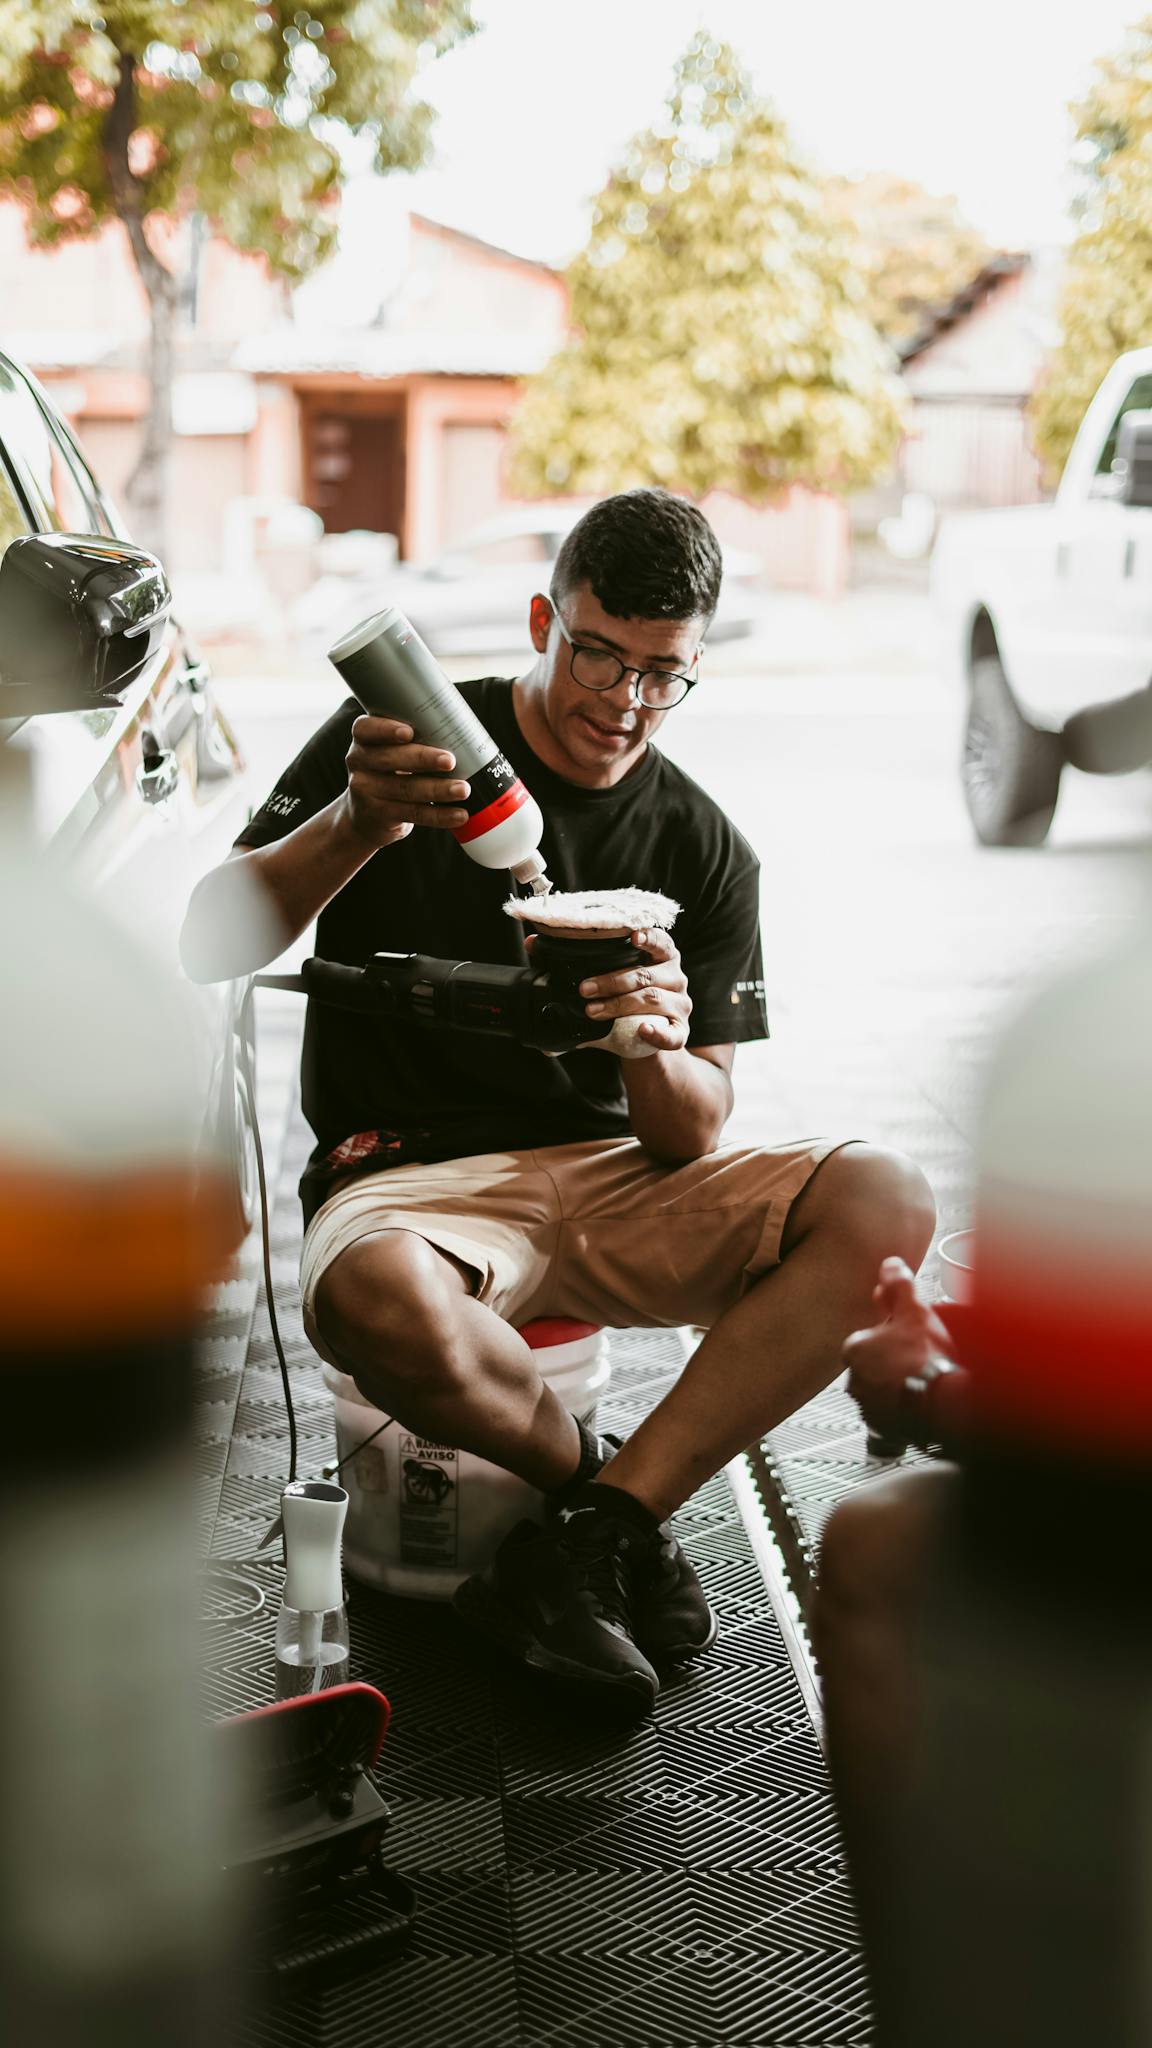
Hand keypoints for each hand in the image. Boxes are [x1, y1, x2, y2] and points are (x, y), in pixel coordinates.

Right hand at [342, 715, 471, 849]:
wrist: (364, 816)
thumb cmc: (390, 771)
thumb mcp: (391, 750)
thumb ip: (413, 739)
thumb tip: (460, 733)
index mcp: (363, 739)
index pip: (366, 729)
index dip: (385, 730)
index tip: (409, 732)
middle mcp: (359, 762)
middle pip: (390, 759)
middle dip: (422, 759)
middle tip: (450, 761)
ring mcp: (366, 790)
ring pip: (405, 789)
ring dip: (438, 789)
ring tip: (463, 789)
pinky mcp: (380, 814)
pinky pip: (413, 813)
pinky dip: (439, 815)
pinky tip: (458, 814)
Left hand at [579, 926, 692, 1052]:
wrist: (645, 1038)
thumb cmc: (628, 1004)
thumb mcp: (621, 985)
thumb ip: (605, 977)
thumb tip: (570, 983)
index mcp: (665, 959)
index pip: (661, 943)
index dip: (649, 938)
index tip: (633, 937)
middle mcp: (677, 979)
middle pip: (646, 976)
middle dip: (612, 982)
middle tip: (585, 989)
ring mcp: (681, 1006)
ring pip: (653, 999)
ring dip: (619, 1005)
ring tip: (593, 1011)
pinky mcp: (681, 1032)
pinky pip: (672, 1034)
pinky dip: (657, 1032)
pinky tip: (643, 1029)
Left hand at [843, 1257, 954, 1432]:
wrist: (947, 1405)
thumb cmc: (928, 1358)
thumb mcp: (916, 1311)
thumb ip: (900, 1286)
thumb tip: (889, 1264)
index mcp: (854, 1350)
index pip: (867, 1339)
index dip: (891, 1335)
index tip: (910, 1337)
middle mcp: (854, 1381)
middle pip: (874, 1364)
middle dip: (893, 1360)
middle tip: (921, 1357)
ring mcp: (869, 1407)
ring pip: (883, 1389)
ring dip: (899, 1385)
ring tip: (926, 1379)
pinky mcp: (885, 1428)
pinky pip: (892, 1414)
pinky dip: (905, 1408)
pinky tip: (925, 1400)